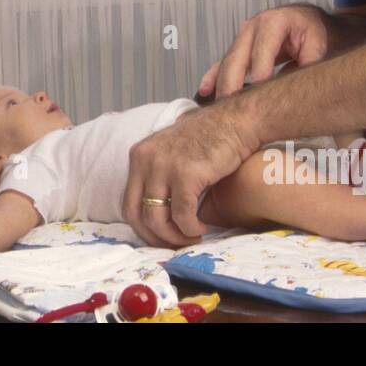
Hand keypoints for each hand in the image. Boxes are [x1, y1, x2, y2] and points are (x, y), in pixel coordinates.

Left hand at [123, 101, 262, 247]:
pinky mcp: (185, 175)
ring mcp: (163, 166)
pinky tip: (201, 228)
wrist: (237, 121)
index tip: (160, 237)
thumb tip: (156, 210)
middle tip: (174, 244)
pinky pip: (181, 216)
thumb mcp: (173, 151)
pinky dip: (190, 228)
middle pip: (136, 214)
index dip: (143, 227)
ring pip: (157, 219)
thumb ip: (160, 174)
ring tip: (192, 237)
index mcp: (139, 155)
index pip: (128, 202)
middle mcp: (145, 159)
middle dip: (154, 237)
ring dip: (174, 237)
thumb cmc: (211, 138)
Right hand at [198, 4, 330, 99]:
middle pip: (236, 58)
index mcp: (274, 21)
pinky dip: (214, 78)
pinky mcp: (239, 48)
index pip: (262, 51)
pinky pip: (223, 64)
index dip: (259, 73)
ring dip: (222, 86)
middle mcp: (253, 26)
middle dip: (233, 84)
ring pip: (227, 63)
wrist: (309, 21)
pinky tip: (205, 91)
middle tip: (234, 109)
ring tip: (221, 110)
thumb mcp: (319, 42)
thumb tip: (301, 84)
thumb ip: (310, 61)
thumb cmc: (314, 31)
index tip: (258, 95)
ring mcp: (243, 37)